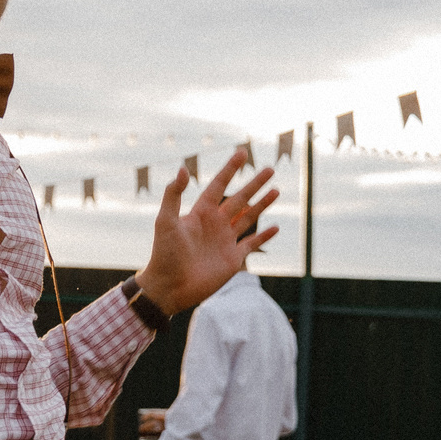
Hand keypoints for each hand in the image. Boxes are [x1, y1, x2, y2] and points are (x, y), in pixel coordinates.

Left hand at [132, 148, 280, 314]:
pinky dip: (264, 236)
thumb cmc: (164, 253)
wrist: (169, 286)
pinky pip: (252, 244)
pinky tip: (275, 227)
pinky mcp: (232, 259)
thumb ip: (173, 195)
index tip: (241, 153)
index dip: (230, 169)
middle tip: (269, 168)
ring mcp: (225, 241)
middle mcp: (215, 224)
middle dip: (254, 184)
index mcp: (201, 212)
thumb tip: (183, 169)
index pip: (219, 185)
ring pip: (248, 218)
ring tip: (276, 190)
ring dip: (262, 204)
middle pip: (239, 198)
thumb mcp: (165, 221)